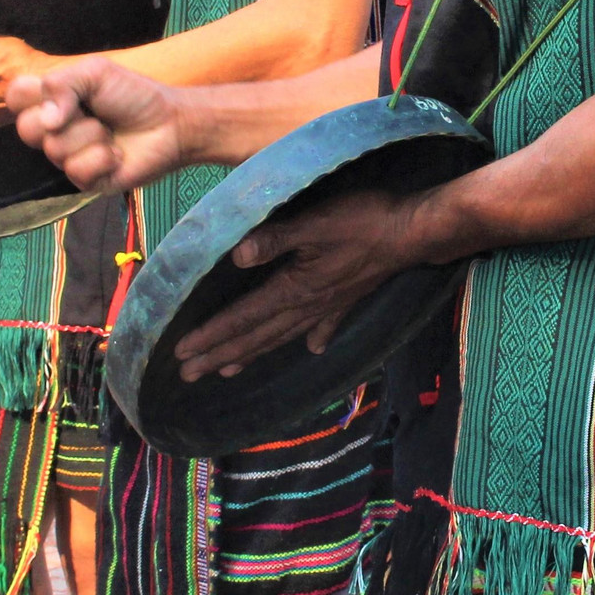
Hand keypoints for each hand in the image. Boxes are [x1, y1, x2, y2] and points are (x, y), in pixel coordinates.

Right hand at [8, 58, 190, 193]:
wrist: (169, 124)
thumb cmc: (132, 95)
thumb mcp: (95, 73)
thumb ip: (62, 84)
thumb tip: (46, 120)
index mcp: (51, 99)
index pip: (15, 96)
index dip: (30, 95)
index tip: (60, 91)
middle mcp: (53, 129)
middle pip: (26, 128)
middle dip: (66, 118)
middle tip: (91, 112)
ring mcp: (67, 157)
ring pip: (55, 150)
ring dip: (91, 136)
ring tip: (110, 133)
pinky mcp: (84, 180)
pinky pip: (76, 171)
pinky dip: (102, 158)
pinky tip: (116, 154)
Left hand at [172, 188, 426, 382]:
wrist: (413, 231)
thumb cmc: (363, 220)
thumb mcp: (315, 222)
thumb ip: (274, 239)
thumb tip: (235, 257)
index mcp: (295, 289)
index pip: (243, 318)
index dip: (211, 336)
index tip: (181, 354)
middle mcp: (308, 305)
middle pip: (256, 336)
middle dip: (220, 355)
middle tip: (188, 375)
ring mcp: (330, 305)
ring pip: (282, 336)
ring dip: (252, 354)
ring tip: (226, 371)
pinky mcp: (349, 298)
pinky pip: (323, 326)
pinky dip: (312, 339)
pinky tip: (310, 350)